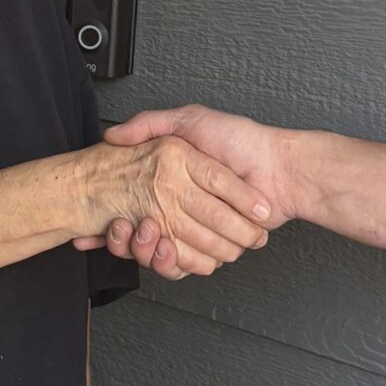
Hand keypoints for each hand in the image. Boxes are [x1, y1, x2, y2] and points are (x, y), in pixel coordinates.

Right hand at [94, 133, 272, 280]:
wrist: (281, 171)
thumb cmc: (242, 141)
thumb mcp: (191, 120)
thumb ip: (153, 123)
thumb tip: (114, 134)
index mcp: (172, 180)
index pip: (131, 201)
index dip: (113, 211)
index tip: (104, 213)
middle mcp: (180, 206)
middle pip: (138, 231)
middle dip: (124, 235)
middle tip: (120, 225)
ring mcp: (194, 229)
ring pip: (155, 251)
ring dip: (143, 249)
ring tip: (144, 234)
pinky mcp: (210, 249)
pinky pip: (182, 264)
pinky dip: (170, 262)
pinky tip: (164, 248)